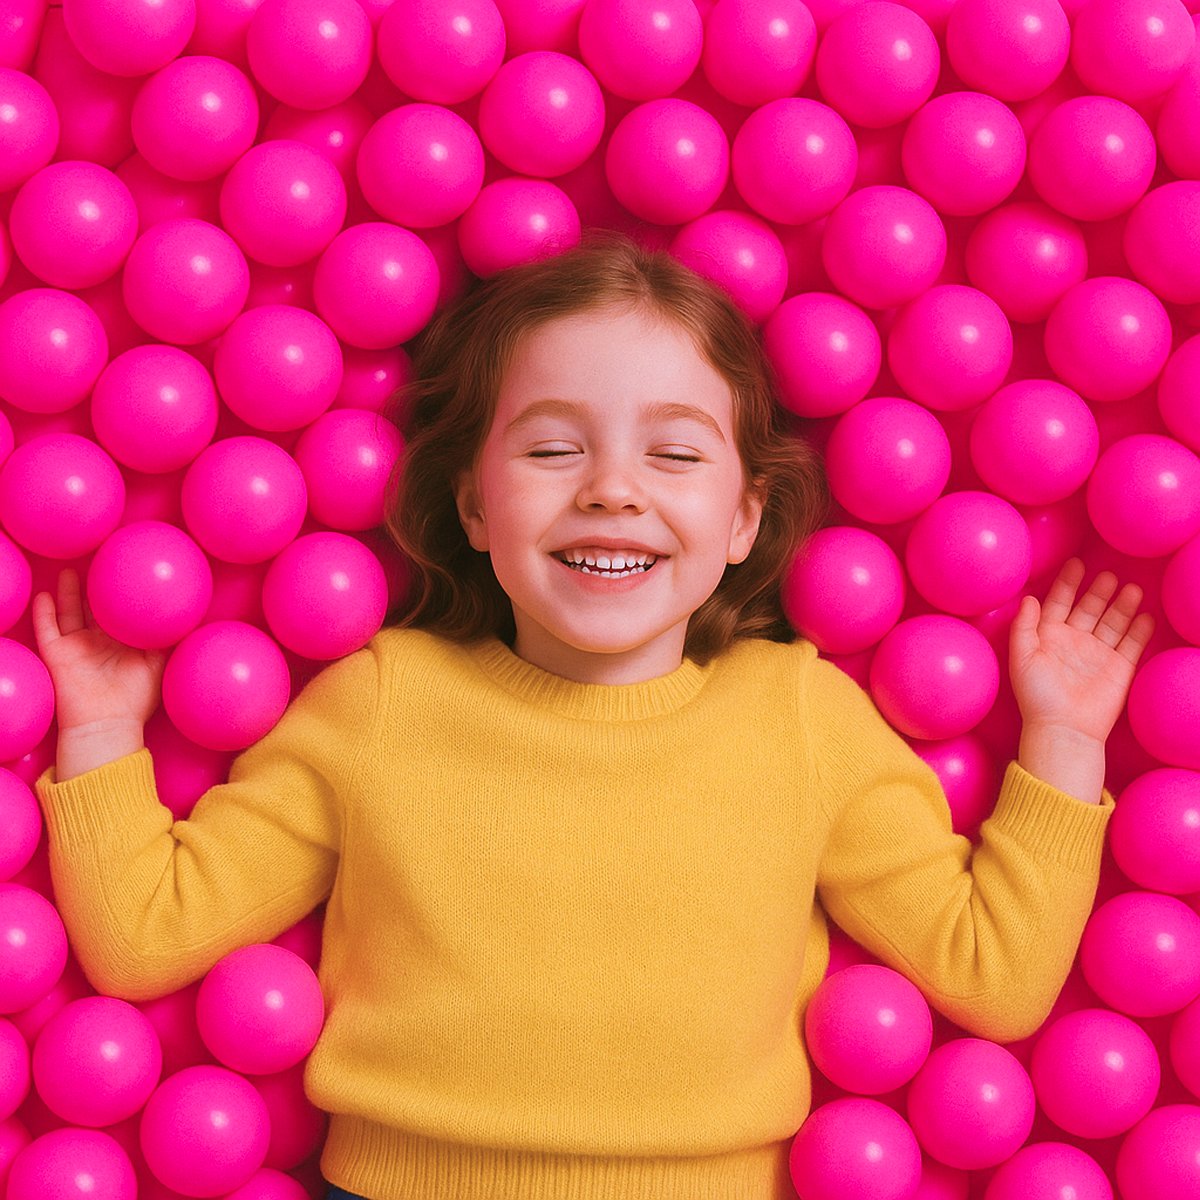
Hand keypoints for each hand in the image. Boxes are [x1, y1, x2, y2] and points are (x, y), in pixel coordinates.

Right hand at [31, 567, 166, 733]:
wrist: (107, 724)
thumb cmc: (137, 698)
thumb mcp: (158, 664)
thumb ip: (166, 640)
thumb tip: (186, 617)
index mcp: (121, 643)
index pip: (119, 613)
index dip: (121, 595)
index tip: (126, 572)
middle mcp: (98, 642)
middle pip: (93, 608)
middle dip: (94, 587)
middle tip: (98, 561)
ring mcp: (76, 647)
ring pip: (69, 612)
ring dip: (68, 592)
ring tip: (71, 570)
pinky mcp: (57, 654)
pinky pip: (46, 628)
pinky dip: (44, 612)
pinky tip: (44, 594)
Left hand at [1009, 558, 1155, 745]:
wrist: (1064, 729)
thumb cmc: (1037, 695)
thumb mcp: (1021, 658)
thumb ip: (1023, 627)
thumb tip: (1029, 598)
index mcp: (1049, 636)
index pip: (1059, 603)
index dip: (1067, 584)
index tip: (1076, 563)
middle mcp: (1074, 641)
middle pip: (1089, 608)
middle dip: (1099, 591)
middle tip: (1109, 574)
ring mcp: (1098, 653)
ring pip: (1113, 621)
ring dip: (1122, 605)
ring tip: (1132, 588)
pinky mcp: (1120, 667)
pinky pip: (1132, 643)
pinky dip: (1140, 629)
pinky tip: (1146, 614)